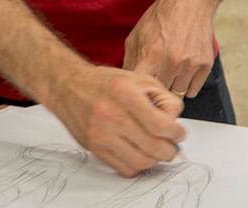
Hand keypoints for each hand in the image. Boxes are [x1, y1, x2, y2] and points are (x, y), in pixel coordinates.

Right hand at [41, 65, 184, 176]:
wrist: (68, 86)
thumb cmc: (105, 82)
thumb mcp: (139, 79)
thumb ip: (163, 98)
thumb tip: (175, 123)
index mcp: (124, 93)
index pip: (160, 125)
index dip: (176, 133)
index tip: (179, 133)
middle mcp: (110, 115)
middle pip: (153, 147)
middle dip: (170, 150)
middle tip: (172, 146)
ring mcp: (100, 134)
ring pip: (140, 162)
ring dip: (155, 160)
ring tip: (156, 150)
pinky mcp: (94, 147)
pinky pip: (124, 168)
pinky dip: (138, 165)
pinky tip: (139, 153)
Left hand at [123, 0, 216, 98]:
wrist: (189, 4)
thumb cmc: (160, 19)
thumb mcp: (135, 37)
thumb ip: (130, 62)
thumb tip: (127, 85)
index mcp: (150, 56)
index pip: (142, 90)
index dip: (139, 95)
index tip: (139, 94)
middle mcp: (171, 62)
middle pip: (160, 94)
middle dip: (156, 89)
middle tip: (155, 79)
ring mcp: (190, 65)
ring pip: (177, 95)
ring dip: (172, 87)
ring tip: (169, 71)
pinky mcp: (205, 66)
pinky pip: (193, 91)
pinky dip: (186, 85)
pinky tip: (182, 71)